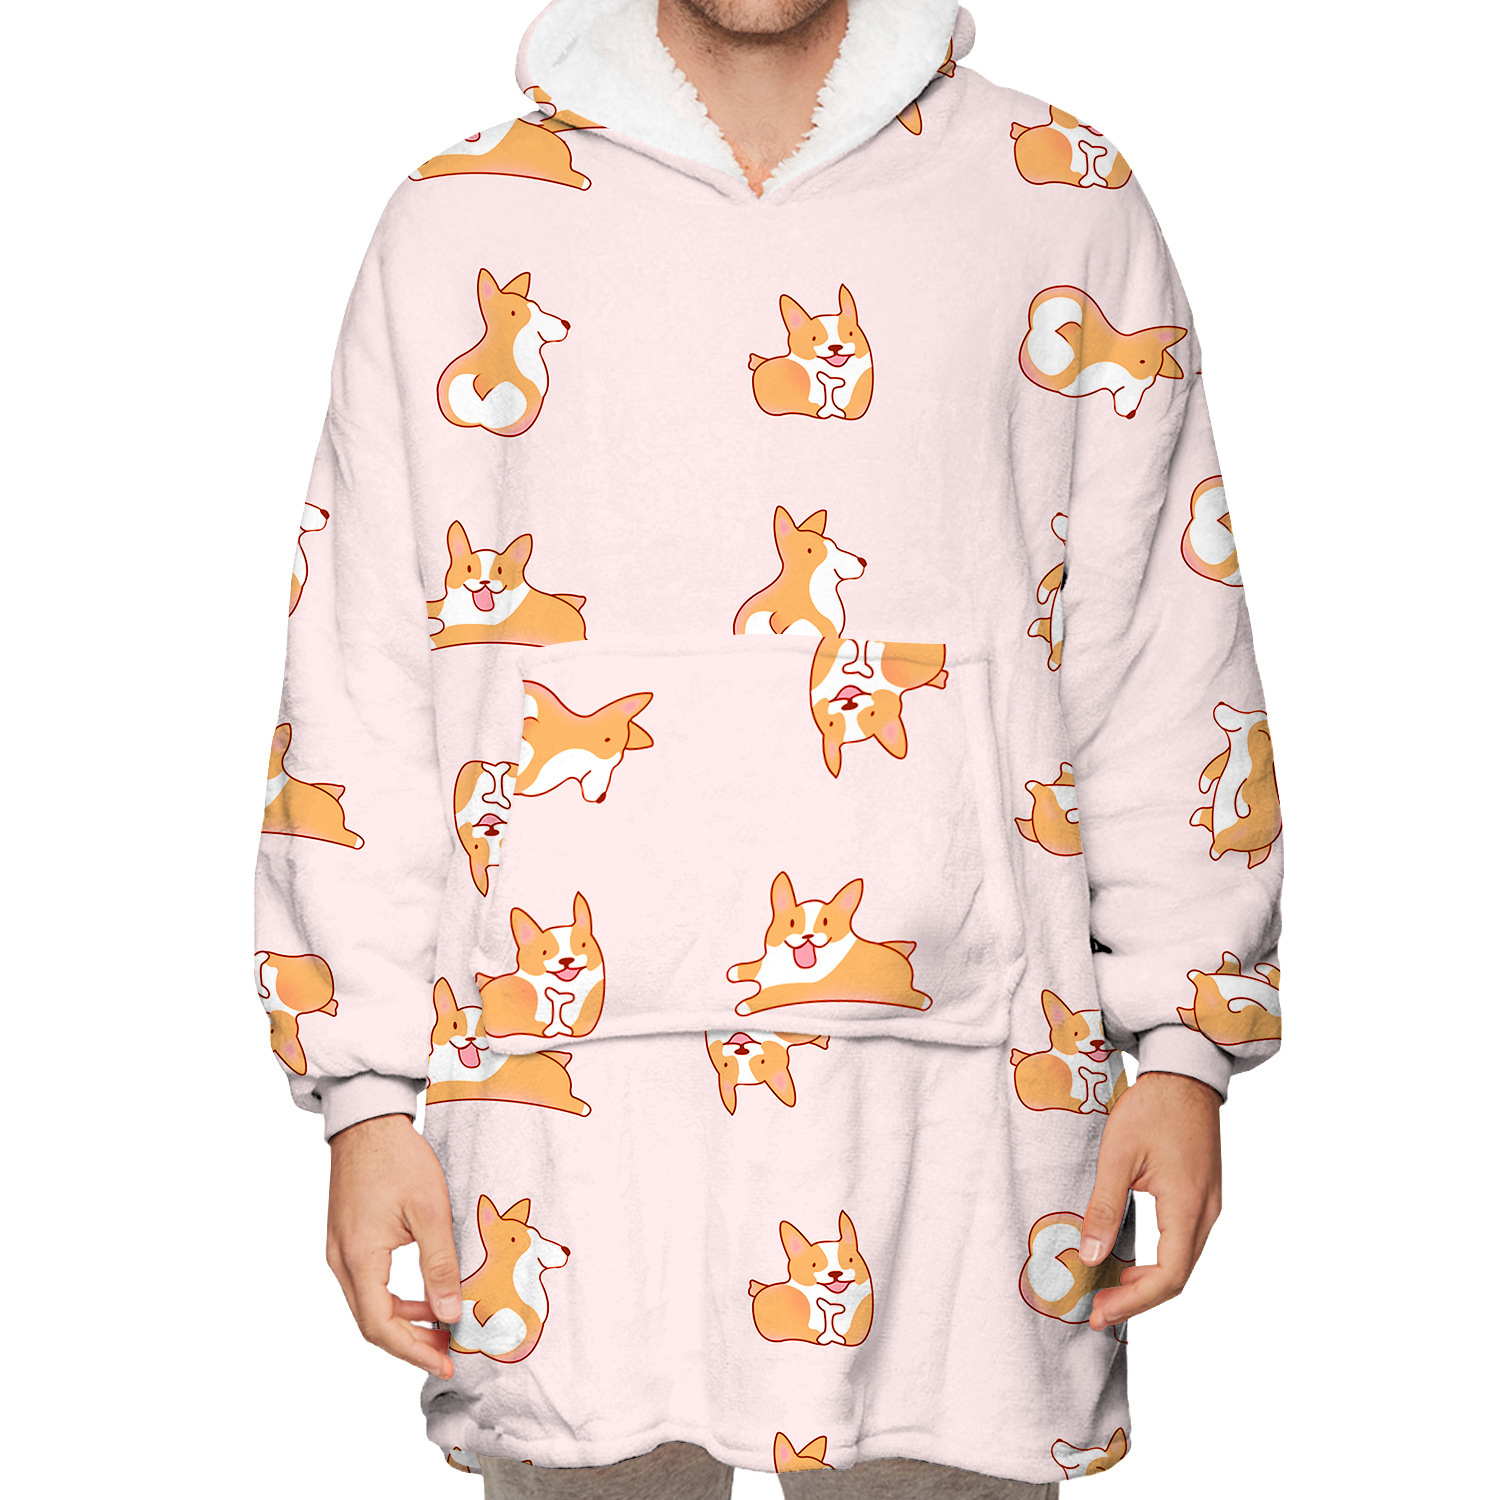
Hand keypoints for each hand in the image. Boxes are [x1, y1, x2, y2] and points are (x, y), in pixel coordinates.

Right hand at [327, 1113, 459, 1378]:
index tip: (446, 1360)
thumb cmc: (398, 1159)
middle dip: (411, 1342)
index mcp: (359, 1257)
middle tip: (449, 1350)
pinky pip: (368, 1285)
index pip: (380, 1325)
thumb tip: (451, 1313)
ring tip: (443, 1326)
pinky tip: (424, 1296)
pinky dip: (395, 1299)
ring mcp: (339, 1252)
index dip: (413, 1350)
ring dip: (404, 1321)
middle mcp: (341, 1261)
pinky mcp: (346, 1241)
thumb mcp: (430, 1211)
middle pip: (371, 1322)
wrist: (368, 1123)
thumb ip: (440, 1265)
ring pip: (368, 1305)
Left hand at [1078, 1071, 1222, 1330]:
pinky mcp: (1202, 1197)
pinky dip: (1157, 1261)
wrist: (1184, 1075)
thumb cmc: (1152, 1108)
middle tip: (1096, 1308)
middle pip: (1178, 1277)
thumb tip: (1088, 1255)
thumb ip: (1104, 1207)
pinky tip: (1128, 1262)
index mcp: (1187, 1206)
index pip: (1169, 1276)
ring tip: (1107, 1289)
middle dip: (1136, 1298)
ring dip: (1146, 1282)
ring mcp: (1208, 1206)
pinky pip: (1182, 1243)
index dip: (1134, 1301)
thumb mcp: (1118, 1155)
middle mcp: (1206, 1213)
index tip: (1099, 1311)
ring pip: (1182, 1262)